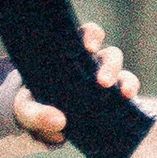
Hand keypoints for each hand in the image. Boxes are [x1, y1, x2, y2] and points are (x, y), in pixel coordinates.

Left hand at [16, 15, 133, 145]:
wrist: (38, 123)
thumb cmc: (31, 105)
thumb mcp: (26, 109)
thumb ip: (37, 114)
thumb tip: (59, 122)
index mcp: (67, 55)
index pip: (85, 35)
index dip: (91, 36)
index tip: (88, 48)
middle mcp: (89, 64)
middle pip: (108, 54)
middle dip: (110, 65)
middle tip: (102, 82)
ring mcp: (102, 81)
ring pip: (121, 73)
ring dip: (125, 80)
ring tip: (123, 94)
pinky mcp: (111, 99)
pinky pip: (126, 91)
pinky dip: (130, 95)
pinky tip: (127, 101)